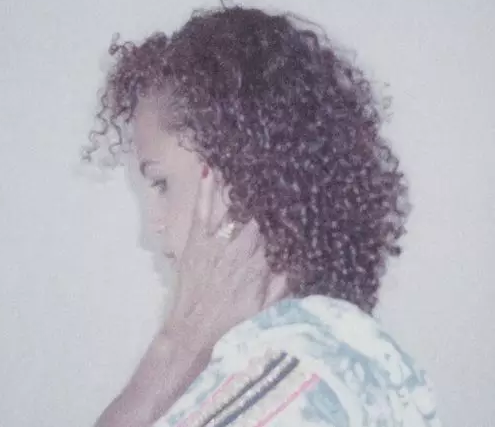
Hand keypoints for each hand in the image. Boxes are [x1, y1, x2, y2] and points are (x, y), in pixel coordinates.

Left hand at [163, 166, 286, 348]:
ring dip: (243, 186)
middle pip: (258, 217)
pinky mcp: (195, 241)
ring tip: (252, 161)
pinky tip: (210, 168)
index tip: (295, 194)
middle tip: (278, 170)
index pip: (276, 233)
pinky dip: (206, 191)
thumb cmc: (232, 322)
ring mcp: (216, 243)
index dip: (284, 214)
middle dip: (268, 196)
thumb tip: (302, 259)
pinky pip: (202, 212)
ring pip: (233, 209)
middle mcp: (240, 250)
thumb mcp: (266, 309)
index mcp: (259, 266)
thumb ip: (284, 283)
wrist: (193, 333)